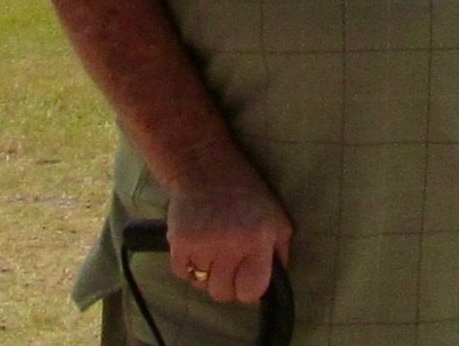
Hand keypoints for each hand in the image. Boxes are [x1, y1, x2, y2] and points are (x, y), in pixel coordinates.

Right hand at [169, 157, 293, 305]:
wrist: (203, 164)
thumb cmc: (244, 192)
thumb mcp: (275, 218)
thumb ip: (279, 253)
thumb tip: (274, 285)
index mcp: (259, 239)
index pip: (251, 291)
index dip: (246, 289)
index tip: (243, 279)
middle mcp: (232, 244)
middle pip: (222, 293)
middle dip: (223, 282)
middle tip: (224, 262)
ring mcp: (204, 243)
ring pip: (200, 283)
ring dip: (204, 270)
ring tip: (209, 246)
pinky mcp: (179, 240)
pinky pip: (181, 273)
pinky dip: (185, 264)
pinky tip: (194, 244)